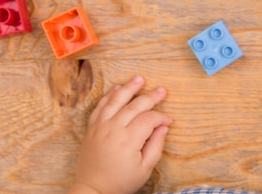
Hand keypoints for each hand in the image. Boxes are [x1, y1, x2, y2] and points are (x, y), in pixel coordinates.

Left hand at [68, 76, 172, 193]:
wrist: (92, 189)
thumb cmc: (120, 182)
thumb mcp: (145, 169)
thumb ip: (156, 146)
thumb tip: (163, 127)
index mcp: (128, 140)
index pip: (149, 119)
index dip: (161, 117)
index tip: (169, 120)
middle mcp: (113, 129)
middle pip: (135, 105)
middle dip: (151, 96)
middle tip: (163, 90)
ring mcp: (100, 127)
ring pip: (116, 101)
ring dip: (129, 88)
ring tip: (139, 78)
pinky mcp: (92, 128)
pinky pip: (100, 107)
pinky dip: (109, 96)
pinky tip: (117, 88)